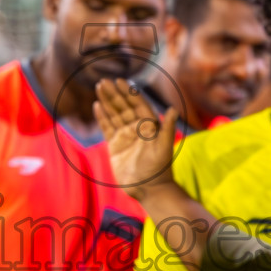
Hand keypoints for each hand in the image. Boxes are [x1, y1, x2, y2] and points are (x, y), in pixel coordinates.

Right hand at [94, 78, 178, 195]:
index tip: (121, 81)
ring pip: (114, 115)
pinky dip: (102, 117)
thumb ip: (167, 128)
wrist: (148, 189)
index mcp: (149, 126)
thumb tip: (173, 109)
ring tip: (99, 88)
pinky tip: (97, 105)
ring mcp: (125, 136)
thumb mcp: (164, 147)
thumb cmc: (159, 169)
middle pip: (124, 107)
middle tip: (104, 81)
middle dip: (114, 94)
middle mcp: (137, 128)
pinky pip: (107, 128)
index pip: (138, 104)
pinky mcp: (115, 146)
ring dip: (107, 102)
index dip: (129, 93)